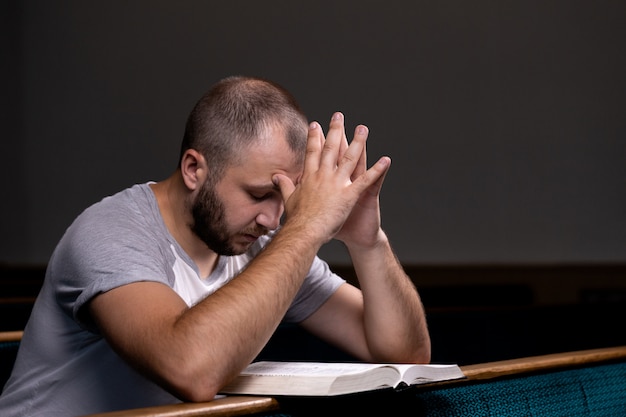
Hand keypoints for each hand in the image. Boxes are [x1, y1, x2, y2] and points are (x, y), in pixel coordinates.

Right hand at [273, 112, 390, 245]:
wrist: (304, 232)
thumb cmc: (296, 220)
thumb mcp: (288, 200)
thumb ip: (284, 186)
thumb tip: (275, 177)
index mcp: (309, 177)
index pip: (312, 152)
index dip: (314, 137)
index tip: (315, 124)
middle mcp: (323, 176)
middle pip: (330, 148)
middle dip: (335, 130)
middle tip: (339, 116)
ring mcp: (337, 184)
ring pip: (350, 158)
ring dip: (358, 142)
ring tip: (363, 129)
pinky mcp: (349, 195)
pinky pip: (365, 180)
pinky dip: (377, 170)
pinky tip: (385, 161)